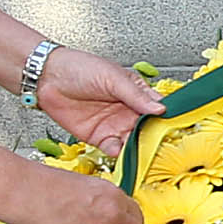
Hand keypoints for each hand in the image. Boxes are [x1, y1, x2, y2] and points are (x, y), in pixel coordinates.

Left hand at [27, 45, 165, 150]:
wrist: (48, 77)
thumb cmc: (80, 67)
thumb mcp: (113, 77)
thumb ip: (136, 95)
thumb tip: (160, 108)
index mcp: (136, 93)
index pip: (158, 109)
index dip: (167, 120)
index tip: (175, 130)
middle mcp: (128, 111)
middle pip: (148, 130)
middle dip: (155, 140)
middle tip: (161, 147)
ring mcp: (114, 125)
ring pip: (133, 143)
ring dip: (139, 150)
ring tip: (143, 153)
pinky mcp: (98, 137)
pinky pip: (114, 150)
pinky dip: (120, 155)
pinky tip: (123, 153)